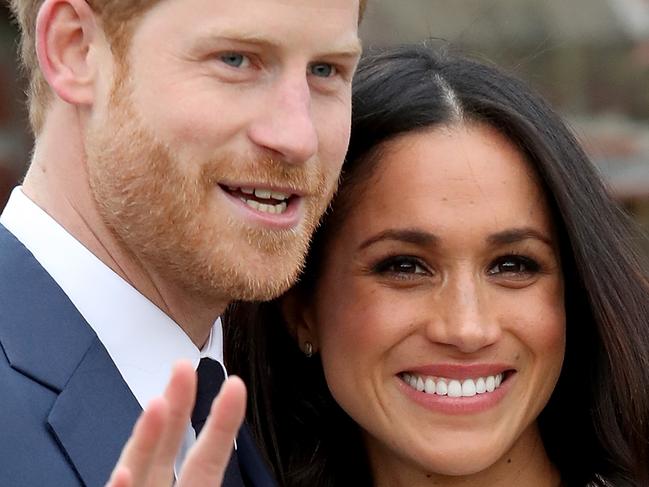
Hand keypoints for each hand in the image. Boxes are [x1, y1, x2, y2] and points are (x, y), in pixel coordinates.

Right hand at [105, 361, 246, 486]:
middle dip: (176, 405)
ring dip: (146, 437)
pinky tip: (123, 473)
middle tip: (183, 366)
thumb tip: (218, 453)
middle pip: (166, 447)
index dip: (222, 422)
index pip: (207, 458)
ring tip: (157, 404)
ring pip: (139, 468)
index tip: (235, 385)